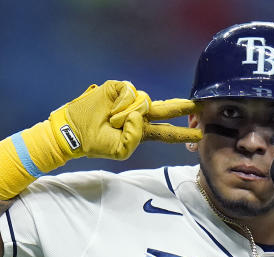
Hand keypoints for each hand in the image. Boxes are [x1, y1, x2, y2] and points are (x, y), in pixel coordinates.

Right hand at [50, 81, 199, 160]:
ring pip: (143, 102)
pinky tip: (111, 111)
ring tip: (112, 121)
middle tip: (199, 106)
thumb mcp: (121, 150)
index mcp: (142, 132)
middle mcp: (139, 115)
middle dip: (182, 108)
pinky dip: (122, 104)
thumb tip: (139, 114)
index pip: (166, 133)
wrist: (74, 131)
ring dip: (129, 114)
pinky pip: (130, 94)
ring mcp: (130, 101)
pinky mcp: (119, 89)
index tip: (199, 135)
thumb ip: (135, 138)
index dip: (183, 134)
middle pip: (166, 110)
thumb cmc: (96, 142)